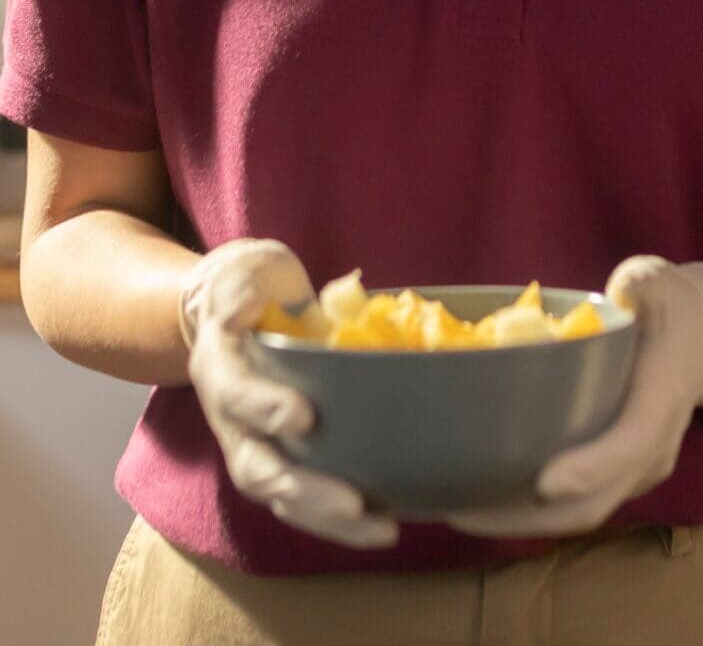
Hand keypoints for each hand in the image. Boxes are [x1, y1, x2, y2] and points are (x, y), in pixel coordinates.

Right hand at [181, 239, 398, 548]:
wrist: (242, 306)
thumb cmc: (248, 286)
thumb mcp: (241, 270)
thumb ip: (238, 287)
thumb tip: (241, 305)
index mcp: (219, 369)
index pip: (236, 395)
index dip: (265, 409)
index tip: (304, 417)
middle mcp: (232, 420)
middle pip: (257, 469)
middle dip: (303, 490)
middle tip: (351, 502)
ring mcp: (257, 445)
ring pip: (283, 497)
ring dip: (328, 519)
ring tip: (381, 530)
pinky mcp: (287, 458)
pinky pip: (308, 498)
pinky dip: (341, 519)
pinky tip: (385, 524)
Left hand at [444, 254, 702, 539]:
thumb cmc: (668, 303)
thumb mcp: (650, 283)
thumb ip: (626, 293)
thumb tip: (586, 307)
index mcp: (664, 392)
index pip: (632, 442)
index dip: (590, 467)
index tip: (542, 481)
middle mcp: (657, 443)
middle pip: (598, 500)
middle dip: (530, 516)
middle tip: (463, 509)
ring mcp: (644, 465)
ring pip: (587, 510)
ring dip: (525, 519)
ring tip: (462, 508)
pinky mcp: (626, 471)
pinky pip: (583, 501)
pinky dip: (537, 508)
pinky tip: (490, 494)